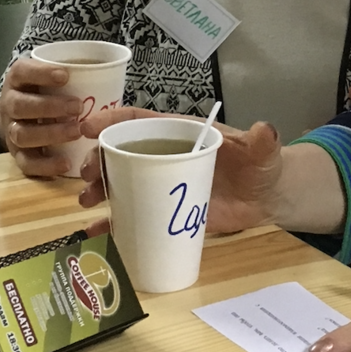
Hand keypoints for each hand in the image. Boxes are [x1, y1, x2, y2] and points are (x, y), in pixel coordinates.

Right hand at [0, 58, 84, 178]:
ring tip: (76, 131)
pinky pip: (26, 163)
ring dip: (50, 134)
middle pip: (21, 106)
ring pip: (22, 134)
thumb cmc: (47, 90)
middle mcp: (10, 104)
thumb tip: (110, 69)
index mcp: (18, 79)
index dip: (41, 73)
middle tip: (78, 107)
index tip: (66, 75)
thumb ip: (72, 72)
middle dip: (49, 107)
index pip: (22, 71)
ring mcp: (11, 130)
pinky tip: (66, 163)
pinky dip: (46, 165)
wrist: (21, 114)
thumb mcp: (53, 75)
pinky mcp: (17, 155)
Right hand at [77, 107, 284, 234]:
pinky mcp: (163, 212)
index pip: (139, 120)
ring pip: (120, 182)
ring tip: (87, 200)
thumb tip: (264, 130)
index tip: (87, 127)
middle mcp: (163, 156)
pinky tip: (96, 231)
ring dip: (98, 188)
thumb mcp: (261, 153)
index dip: (111, 119)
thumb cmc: (258, 167)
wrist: (264, 200)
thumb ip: (262, 142)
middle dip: (97, 159)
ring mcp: (160, 185)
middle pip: (121, 151)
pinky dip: (111, 223)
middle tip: (86, 175)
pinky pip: (131, 216)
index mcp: (179, 133)